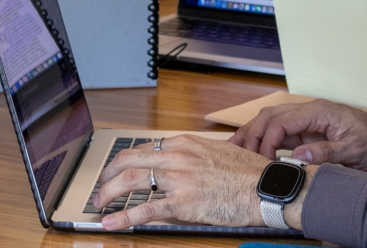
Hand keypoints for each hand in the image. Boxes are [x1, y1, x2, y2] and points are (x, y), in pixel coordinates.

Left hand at [93, 135, 299, 230]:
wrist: (265, 188)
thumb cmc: (248, 172)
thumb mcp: (216, 152)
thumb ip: (193, 156)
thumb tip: (180, 165)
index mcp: (184, 143)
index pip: (144, 148)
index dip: (125, 161)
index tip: (118, 170)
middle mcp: (177, 157)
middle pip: (129, 160)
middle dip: (109, 174)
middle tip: (102, 186)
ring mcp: (178, 179)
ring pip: (131, 181)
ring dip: (110, 192)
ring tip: (101, 203)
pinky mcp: (182, 203)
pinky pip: (145, 209)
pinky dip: (123, 216)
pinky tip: (111, 223)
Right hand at [231, 99, 366, 171]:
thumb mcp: (355, 150)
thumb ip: (326, 152)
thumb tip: (297, 156)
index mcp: (320, 112)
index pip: (283, 121)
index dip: (267, 139)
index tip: (261, 160)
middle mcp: (311, 112)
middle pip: (271, 116)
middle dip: (252, 132)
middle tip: (236, 151)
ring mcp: (308, 122)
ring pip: (272, 121)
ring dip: (254, 133)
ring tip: (236, 148)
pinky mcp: (309, 132)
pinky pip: (282, 133)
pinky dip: (265, 140)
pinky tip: (254, 150)